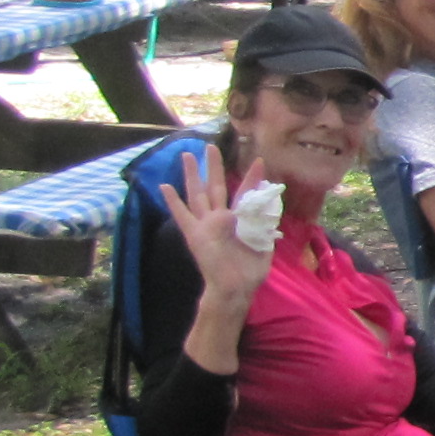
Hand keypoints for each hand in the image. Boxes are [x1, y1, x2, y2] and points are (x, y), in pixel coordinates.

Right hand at [157, 152, 276, 321]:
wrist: (235, 289)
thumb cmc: (250, 271)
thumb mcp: (264, 244)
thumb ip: (266, 225)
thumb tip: (270, 206)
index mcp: (239, 220)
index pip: (245, 193)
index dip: (252, 178)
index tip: (260, 161)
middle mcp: (220, 218)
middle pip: (216, 186)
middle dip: (213, 166)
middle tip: (211, 146)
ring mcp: (206, 225)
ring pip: (197, 194)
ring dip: (191, 174)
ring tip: (186, 155)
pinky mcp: (195, 234)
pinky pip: (181, 215)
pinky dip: (172, 201)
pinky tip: (164, 186)